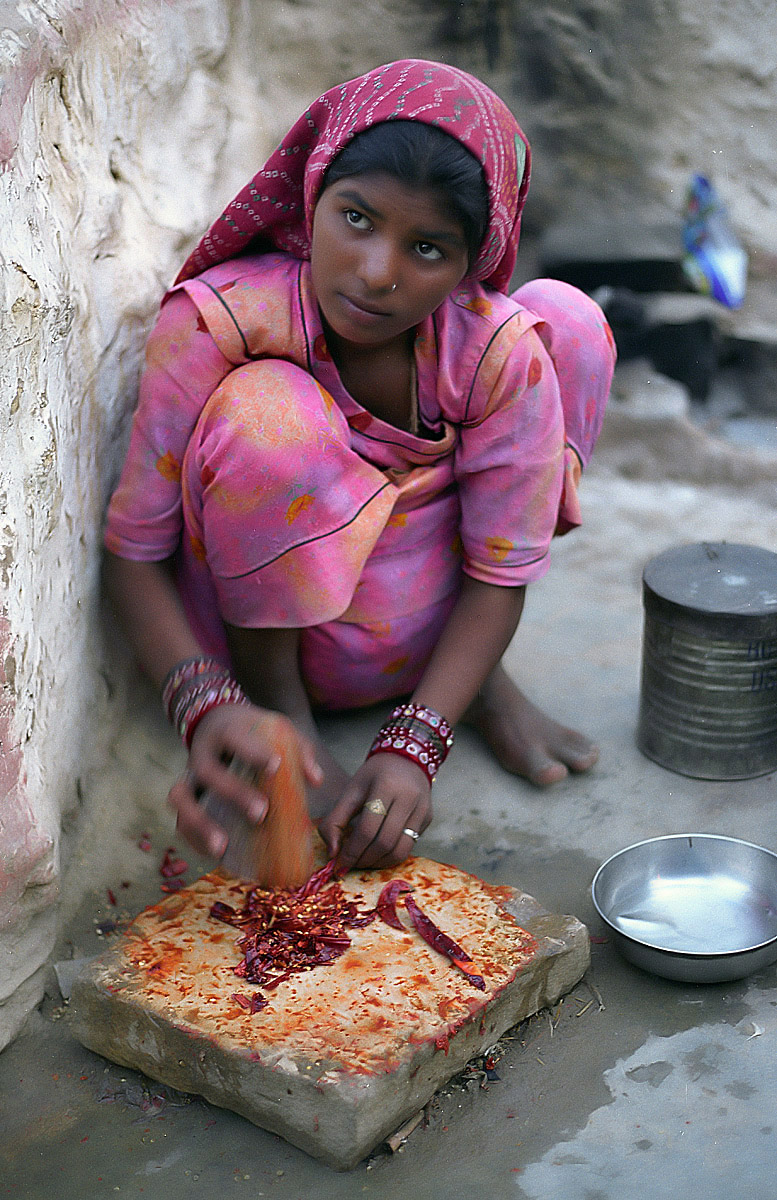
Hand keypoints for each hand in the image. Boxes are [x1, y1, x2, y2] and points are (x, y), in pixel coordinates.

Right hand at [167, 704, 322, 856]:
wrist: (216, 722)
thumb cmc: (254, 732)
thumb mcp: (277, 729)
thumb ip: (298, 749)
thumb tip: (316, 780)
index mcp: (225, 731)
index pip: (235, 737)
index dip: (253, 752)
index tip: (276, 766)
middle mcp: (201, 753)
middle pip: (208, 772)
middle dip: (234, 793)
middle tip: (261, 813)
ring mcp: (188, 776)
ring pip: (180, 798)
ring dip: (199, 824)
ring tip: (222, 846)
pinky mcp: (185, 797)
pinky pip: (180, 820)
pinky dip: (194, 838)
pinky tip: (216, 854)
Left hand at [319, 751, 430, 872]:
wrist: (406, 758)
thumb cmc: (375, 775)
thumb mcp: (351, 790)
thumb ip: (335, 820)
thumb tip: (333, 853)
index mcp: (386, 786)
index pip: (367, 829)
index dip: (351, 851)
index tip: (339, 863)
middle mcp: (409, 797)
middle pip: (384, 843)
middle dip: (364, 859)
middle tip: (350, 864)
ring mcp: (422, 809)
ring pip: (400, 850)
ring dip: (379, 862)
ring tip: (363, 861)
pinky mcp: (428, 818)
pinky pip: (410, 846)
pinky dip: (391, 855)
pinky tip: (378, 852)